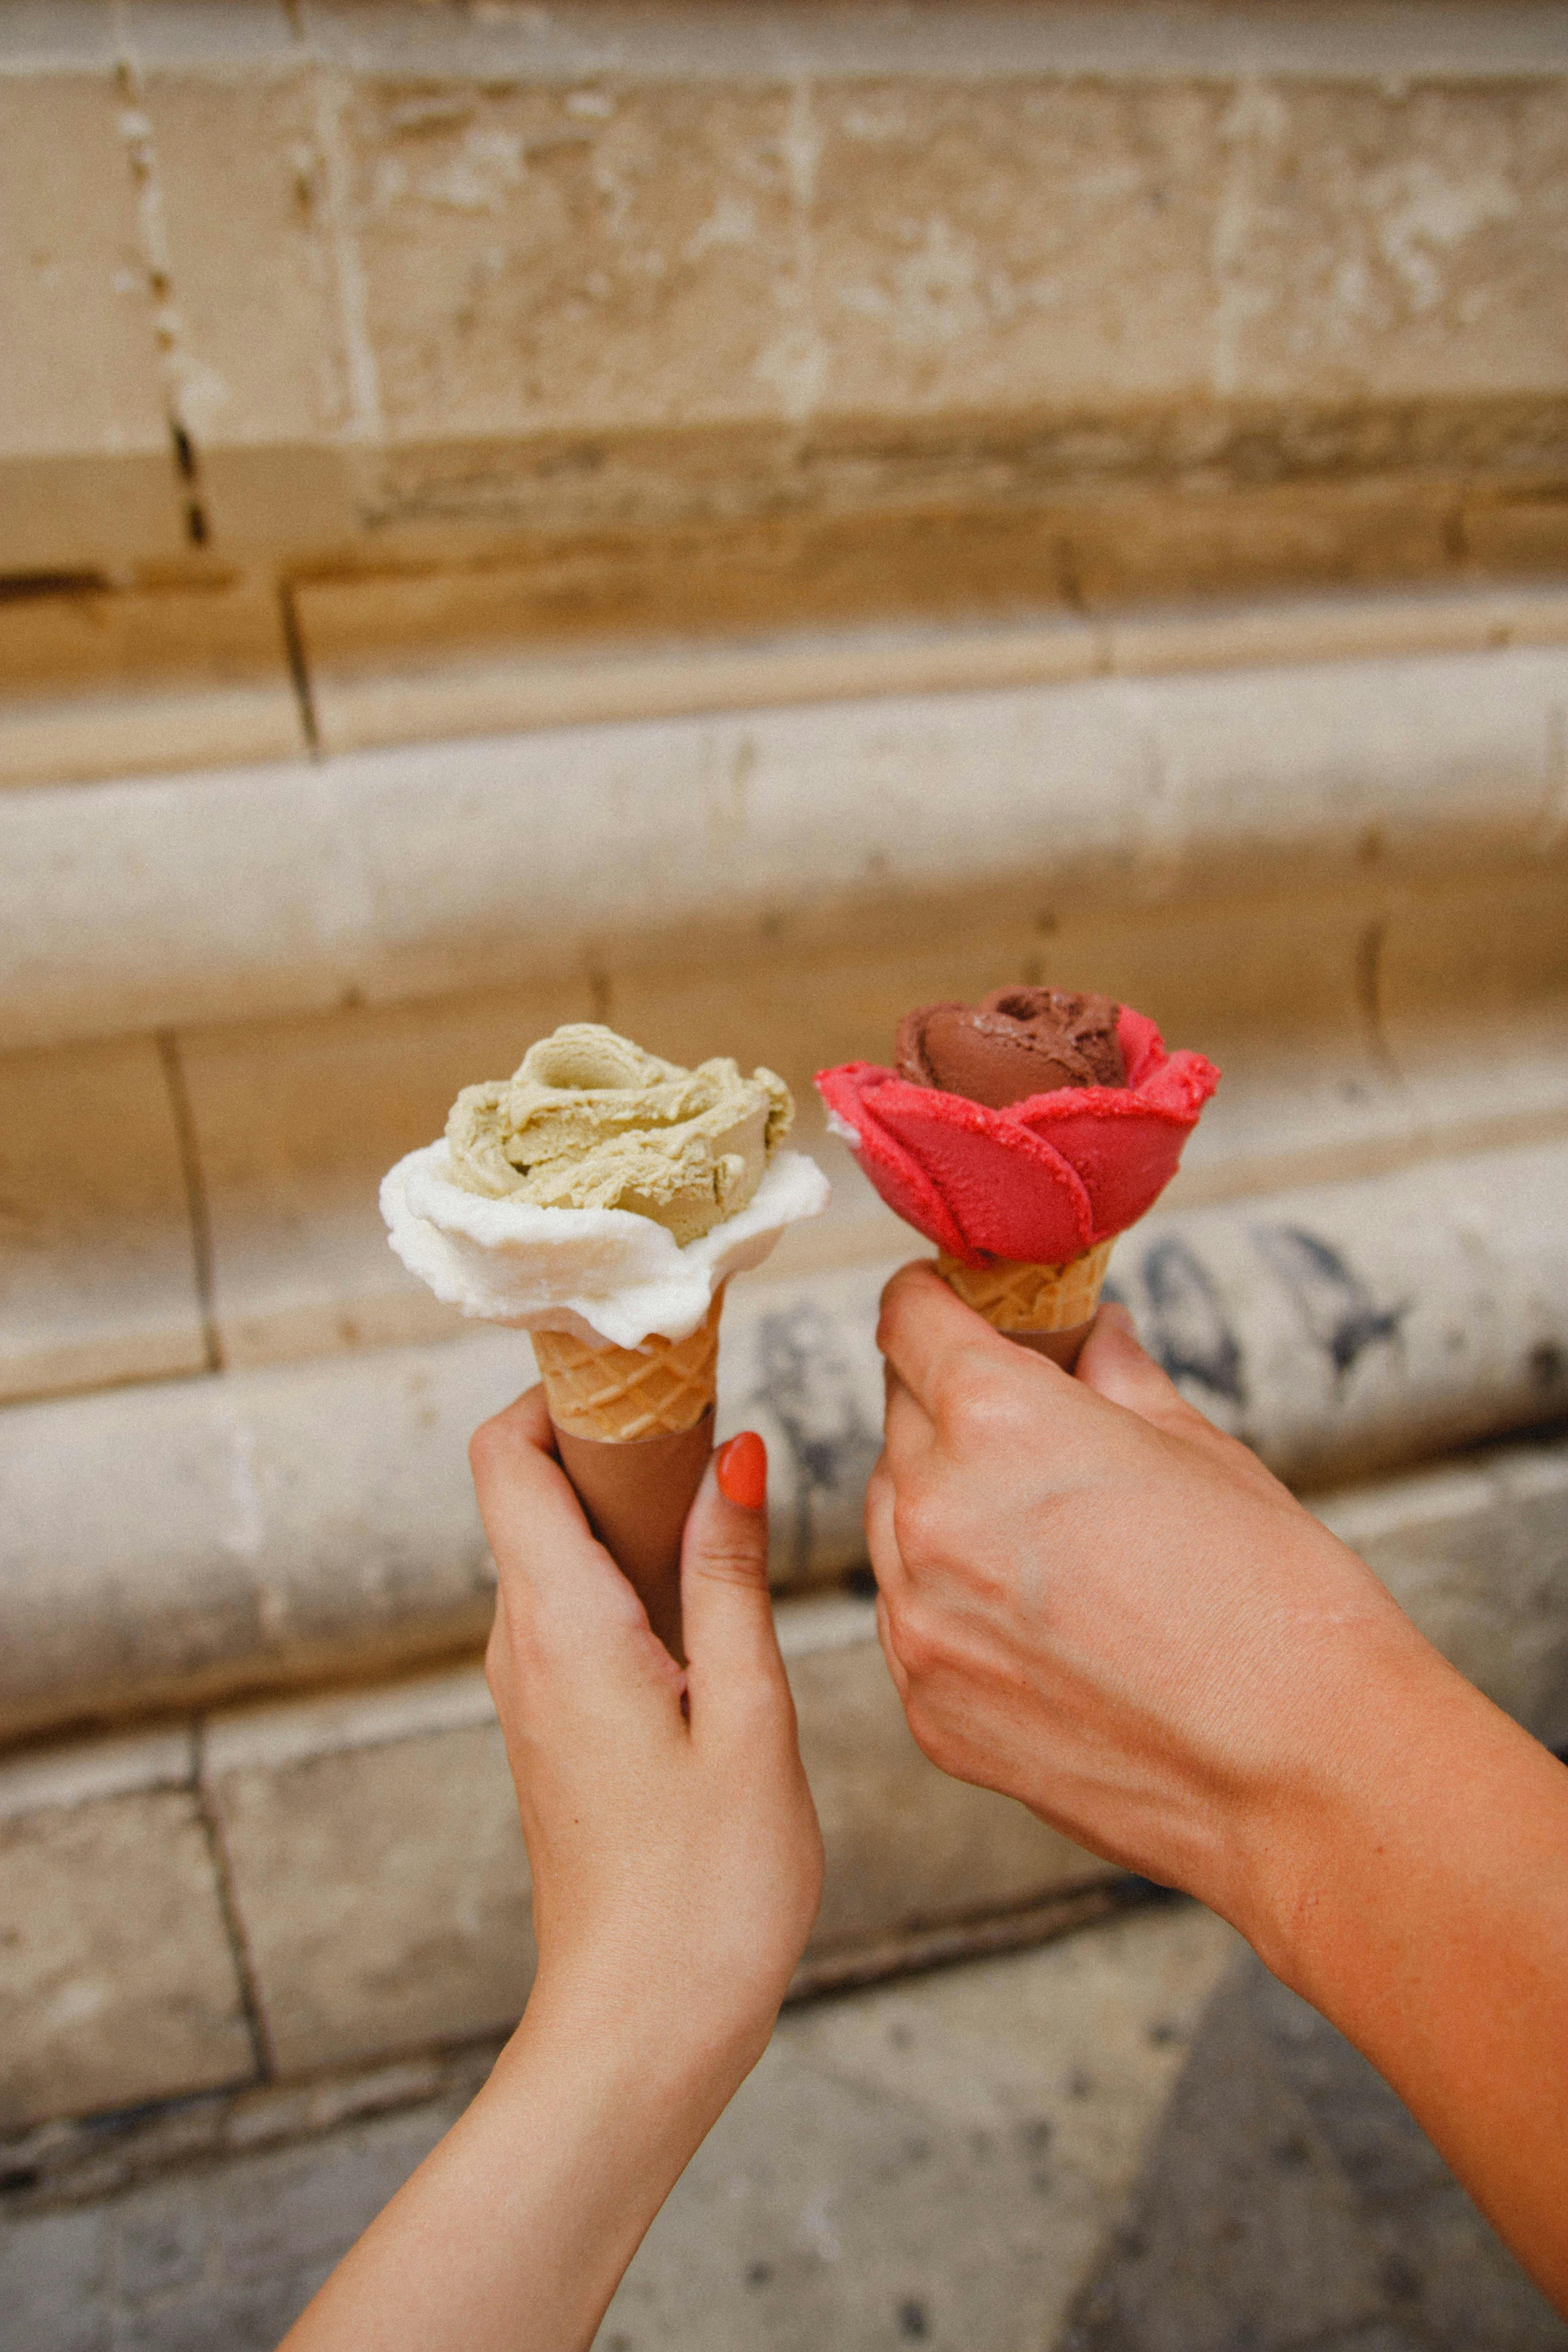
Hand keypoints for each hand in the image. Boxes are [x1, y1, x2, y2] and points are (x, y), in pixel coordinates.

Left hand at [473, 1391, 823, 2082]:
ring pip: (555, 1548)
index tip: (647, 1372)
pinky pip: (573, 1608)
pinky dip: (631, 1570)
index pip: (503, 1455)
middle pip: (527, 1490)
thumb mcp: (748, 1715)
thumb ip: (732, 1576)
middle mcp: (523, 1647)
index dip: (559, 1392)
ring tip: (728, 1504)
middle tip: (714, 1420)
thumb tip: (734, 1452)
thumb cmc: (706, 1889)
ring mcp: (532, 1689)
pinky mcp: (557, 1725)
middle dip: (610, 1437)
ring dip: (629, 1507)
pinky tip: (711, 1592)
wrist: (642, 2029)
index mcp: (560, 1627)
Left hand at [866, 1263, 1448, 1946]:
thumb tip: (1091, 1337)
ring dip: (944, 1503)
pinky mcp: (927, 1707)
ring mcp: (919, 1620)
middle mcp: (933, 1512)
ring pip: (892, 1519)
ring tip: (1049, 1533)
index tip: (959, 1306)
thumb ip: (1116, 1380)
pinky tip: (1044, 1618)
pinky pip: (912, 1617)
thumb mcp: (1202, 1451)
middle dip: (952, 1405)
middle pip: (900, 1417)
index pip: (909, 1319)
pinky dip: (953, 1599)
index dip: (937, 1301)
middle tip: (1031, 1425)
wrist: (1306, 1777)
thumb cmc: (1278, 1605)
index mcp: (995, 1422)